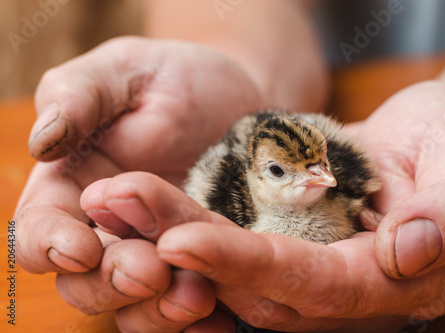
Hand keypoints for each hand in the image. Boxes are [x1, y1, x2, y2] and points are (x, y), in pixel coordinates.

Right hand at [15, 36, 262, 331]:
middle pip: (87, 282)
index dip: (50, 247)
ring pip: (138, 305)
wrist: (239, 98)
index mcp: (75, 187)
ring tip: (195, 297)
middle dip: (111, 283)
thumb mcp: (124, 70)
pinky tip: (222, 319)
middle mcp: (111, 231)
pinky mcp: (203, 263)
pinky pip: (192, 306)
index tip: (80, 247)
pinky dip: (202, 321)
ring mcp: (159, 252)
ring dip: (158, 309)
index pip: (40, 232)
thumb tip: (41, 141)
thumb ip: (78, 97)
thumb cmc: (175, 78)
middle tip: (149, 271)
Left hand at [86, 81, 444, 331]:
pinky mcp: (283, 246)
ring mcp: (307, 272)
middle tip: (118, 205)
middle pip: (251, 287)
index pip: (312, 287)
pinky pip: (225, 247)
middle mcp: (340, 293)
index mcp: (390, 283)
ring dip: (165, 236)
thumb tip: (409, 253)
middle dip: (182, 249)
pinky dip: (178, 227)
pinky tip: (137, 205)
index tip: (182, 239)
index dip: (249, 269)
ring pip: (226, 272)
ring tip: (112, 200)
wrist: (433, 140)